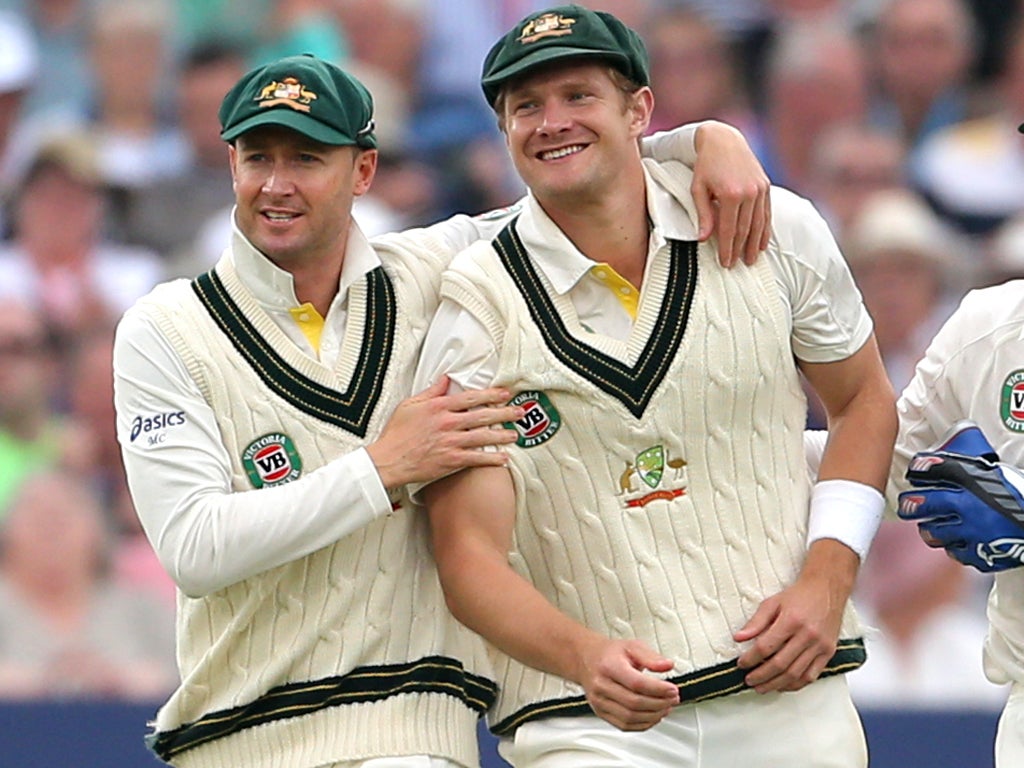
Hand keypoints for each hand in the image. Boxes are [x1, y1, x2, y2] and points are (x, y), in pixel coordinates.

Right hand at [367, 377, 522, 488]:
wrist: (388, 460)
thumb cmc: (397, 433)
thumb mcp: (410, 405)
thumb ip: (431, 391)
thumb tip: (446, 378)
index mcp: (439, 406)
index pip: (472, 397)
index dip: (491, 394)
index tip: (505, 393)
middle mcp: (448, 422)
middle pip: (483, 415)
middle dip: (504, 413)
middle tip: (519, 412)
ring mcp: (450, 442)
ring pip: (483, 436)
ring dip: (502, 435)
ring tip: (515, 434)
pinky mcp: (450, 460)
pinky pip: (476, 458)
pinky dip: (491, 459)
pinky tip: (503, 458)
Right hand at [577, 636, 678, 730]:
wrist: (586, 660)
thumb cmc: (610, 654)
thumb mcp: (632, 646)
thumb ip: (651, 657)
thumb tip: (668, 666)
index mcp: (609, 666)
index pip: (636, 683)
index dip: (658, 689)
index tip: (673, 689)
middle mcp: (601, 685)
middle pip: (634, 703)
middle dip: (659, 704)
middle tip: (673, 698)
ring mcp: (599, 701)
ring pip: (630, 717)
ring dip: (653, 716)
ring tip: (666, 707)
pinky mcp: (601, 713)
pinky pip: (624, 726)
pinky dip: (643, 725)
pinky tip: (653, 716)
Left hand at [691, 121, 770, 267]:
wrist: (724, 140)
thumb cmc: (706, 165)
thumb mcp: (698, 188)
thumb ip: (703, 214)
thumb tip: (704, 239)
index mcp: (730, 195)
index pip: (729, 230)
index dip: (727, 249)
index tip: (725, 263)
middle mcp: (748, 193)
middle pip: (745, 230)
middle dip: (740, 250)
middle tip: (737, 265)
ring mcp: (760, 189)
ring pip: (759, 223)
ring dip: (755, 244)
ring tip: (751, 260)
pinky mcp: (765, 186)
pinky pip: (767, 213)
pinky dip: (766, 229)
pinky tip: (763, 243)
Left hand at [735, 540, 855, 692]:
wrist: (827, 589)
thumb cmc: (798, 595)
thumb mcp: (772, 602)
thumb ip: (756, 622)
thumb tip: (738, 638)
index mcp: (791, 620)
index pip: (766, 646)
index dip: (751, 658)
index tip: (741, 664)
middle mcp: (807, 635)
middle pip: (780, 664)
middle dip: (761, 676)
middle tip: (748, 681)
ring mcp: (820, 646)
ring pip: (796, 673)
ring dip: (776, 684)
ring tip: (762, 688)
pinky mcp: (829, 652)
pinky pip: (812, 675)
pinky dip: (796, 684)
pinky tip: (783, 686)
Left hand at [898, 420, 1023, 571]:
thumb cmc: (1020, 496)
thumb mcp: (994, 473)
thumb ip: (969, 468)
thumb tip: (947, 457)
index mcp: (974, 481)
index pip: (934, 468)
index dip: (920, 468)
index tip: (915, 471)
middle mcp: (969, 505)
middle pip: (922, 503)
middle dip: (910, 504)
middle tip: (908, 504)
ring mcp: (973, 532)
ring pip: (933, 532)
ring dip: (929, 528)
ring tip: (930, 526)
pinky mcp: (981, 553)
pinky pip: (956, 552)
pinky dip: (954, 546)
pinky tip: (957, 540)